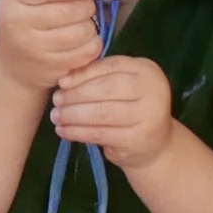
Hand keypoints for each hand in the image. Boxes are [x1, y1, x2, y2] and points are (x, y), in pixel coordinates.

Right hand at [0, 0, 103, 94]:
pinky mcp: (52, 67)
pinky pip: (86, 52)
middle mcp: (19, 25)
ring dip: (90, 25)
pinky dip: (93, 43)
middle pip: (69, 11)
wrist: (11, 65)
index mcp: (12, 0)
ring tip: (83, 23)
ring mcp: (35, 49)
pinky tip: (85, 39)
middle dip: (86, 6)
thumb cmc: (24, 20)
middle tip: (86, 6)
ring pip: (81, 32)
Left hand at [50, 54, 176, 172]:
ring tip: (56, 116)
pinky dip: (78, 132)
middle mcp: (152, 91)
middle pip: (106, 88)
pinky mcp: (137, 139)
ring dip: (73, 115)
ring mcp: (148, 116)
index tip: (61, 82)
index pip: (110, 66)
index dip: (83, 74)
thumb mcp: (121, 87)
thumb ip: (99, 77)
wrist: (156, 145)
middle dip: (76, 95)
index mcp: (147, 70)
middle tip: (56, 100)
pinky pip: (100, 134)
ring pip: (102, 113)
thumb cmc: (131, 109)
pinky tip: (64, 131)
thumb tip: (65, 80)